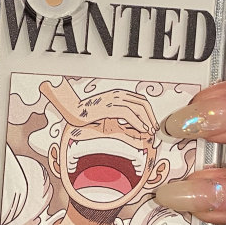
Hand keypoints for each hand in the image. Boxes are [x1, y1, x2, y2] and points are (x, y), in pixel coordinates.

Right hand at [39, 78, 158, 133]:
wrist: (72, 111)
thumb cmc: (86, 113)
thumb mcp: (106, 112)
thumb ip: (118, 115)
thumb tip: (132, 124)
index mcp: (118, 93)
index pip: (140, 100)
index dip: (149, 112)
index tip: (152, 123)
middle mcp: (118, 94)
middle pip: (142, 103)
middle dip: (151, 116)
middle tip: (153, 128)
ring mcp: (113, 99)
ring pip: (138, 108)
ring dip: (147, 121)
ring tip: (149, 131)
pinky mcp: (109, 107)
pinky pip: (129, 115)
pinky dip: (139, 123)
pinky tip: (142, 130)